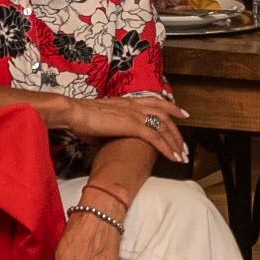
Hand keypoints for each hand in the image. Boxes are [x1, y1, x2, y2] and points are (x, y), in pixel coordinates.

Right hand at [58, 92, 188, 163]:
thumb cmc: (81, 118)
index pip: (155, 102)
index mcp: (127, 102)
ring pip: (164, 126)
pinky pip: (156, 138)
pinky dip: (167, 148)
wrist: (74, 113)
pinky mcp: (133, 126)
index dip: (171, 107)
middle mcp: (135, 105)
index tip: (182, 114)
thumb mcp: (100, 122)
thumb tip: (107, 138)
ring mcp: (135, 114)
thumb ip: (110, 128)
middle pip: (165, 114)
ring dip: (176, 142)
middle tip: (185, 145)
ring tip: (183, 155)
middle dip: (177, 131)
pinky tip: (173, 158)